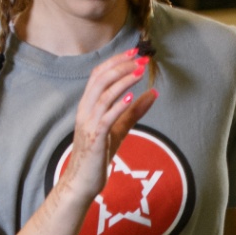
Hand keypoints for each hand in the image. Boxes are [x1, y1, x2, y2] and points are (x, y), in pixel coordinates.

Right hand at [59, 49, 157, 209]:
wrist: (81, 182)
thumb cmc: (98, 156)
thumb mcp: (119, 129)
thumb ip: (134, 111)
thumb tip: (154, 94)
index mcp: (87, 106)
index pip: (99, 75)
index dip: (116, 61)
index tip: (134, 52)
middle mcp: (85, 111)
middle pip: (100, 79)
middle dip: (121, 66)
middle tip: (140, 58)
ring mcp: (88, 124)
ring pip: (104, 95)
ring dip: (123, 81)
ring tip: (139, 72)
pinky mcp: (95, 139)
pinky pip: (106, 117)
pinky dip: (119, 105)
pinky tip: (132, 96)